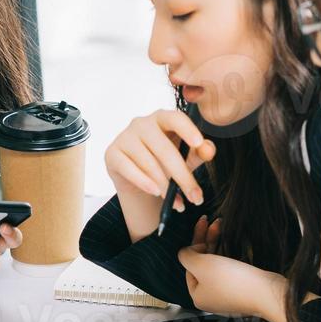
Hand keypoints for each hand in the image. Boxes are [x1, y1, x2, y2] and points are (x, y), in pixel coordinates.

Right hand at [105, 108, 216, 237]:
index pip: (175, 118)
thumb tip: (208, 149)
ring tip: (178, 203)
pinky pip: (129, 169)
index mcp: (162, 118)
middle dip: (183, 177)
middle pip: (164, 149)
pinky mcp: (112, 153)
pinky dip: (144, 183)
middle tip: (196, 197)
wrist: (139, 179)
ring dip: (166, 187)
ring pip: (149, 163)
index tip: (199, 143)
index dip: (187, 129)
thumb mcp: (187, 158)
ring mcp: (124, 137)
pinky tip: (156, 193)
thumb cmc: (165, 163)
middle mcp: (141, 123)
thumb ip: (200, 152)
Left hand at [178, 217, 288, 321]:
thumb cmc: (233, 281)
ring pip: (217, 264)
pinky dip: (228, 253)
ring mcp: (228, 293)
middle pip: (203, 264)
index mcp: (198, 296)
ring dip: (216, 243)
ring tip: (219, 224)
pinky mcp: (242, 288)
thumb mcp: (201, 265)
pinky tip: (230, 240)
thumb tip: (184, 252)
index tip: (201, 230)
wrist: (266, 292)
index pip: (189, 267)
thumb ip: (186, 256)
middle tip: (208, 221)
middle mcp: (211, 297)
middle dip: (205, 240)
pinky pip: (230, 268)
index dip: (194, 247)